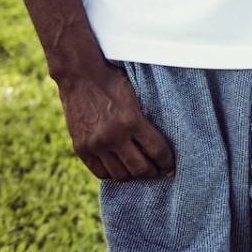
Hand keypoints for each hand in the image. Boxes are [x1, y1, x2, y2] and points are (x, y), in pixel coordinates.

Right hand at [56, 64, 173, 180]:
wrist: (80, 76)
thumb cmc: (114, 82)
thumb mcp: (138, 95)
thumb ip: (147, 118)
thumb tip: (163, 139)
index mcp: (133, 121)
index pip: (158, 151)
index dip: (168, 163)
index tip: (171, 168)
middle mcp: (114, 136)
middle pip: (140, 168)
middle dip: (153, 172)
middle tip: (157, 171)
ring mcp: (96, 144)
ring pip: (120, 174)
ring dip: (133, 176)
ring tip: (139, 171)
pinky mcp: (81, 148)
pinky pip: (100, 172)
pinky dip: (113, 174)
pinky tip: (120, 169)